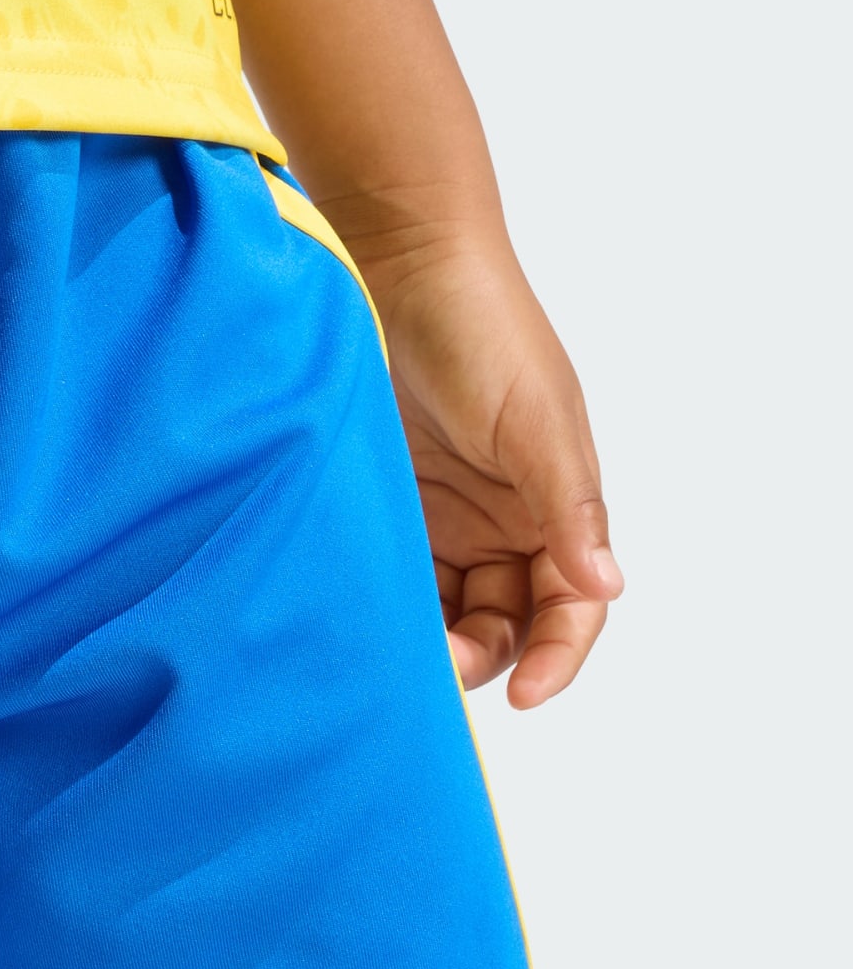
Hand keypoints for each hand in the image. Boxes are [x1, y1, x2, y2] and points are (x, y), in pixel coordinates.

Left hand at [369, 240, 622, 707]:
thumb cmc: (485, 332)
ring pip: (442, 618)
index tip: (528, 696)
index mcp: (555, 511)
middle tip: (438, 671)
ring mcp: (441, 527)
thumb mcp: (536, 421)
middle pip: (501, 626)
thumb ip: (568, 506)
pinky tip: (361, 629)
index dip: (558, 656)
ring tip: (395, 661)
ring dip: (427, 647)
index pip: (570, 608)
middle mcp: (502, 529)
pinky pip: (391, 586)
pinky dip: (382, 614)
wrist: (400, 272)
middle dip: (479, 658)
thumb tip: (606, 585)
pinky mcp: (385, 519)